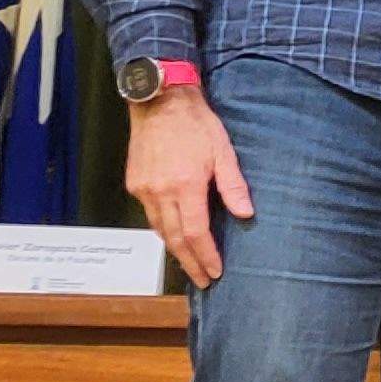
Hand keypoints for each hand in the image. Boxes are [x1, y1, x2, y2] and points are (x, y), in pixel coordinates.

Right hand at [123, 88, 251, 287]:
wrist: (159, 101)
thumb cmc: (195, 123)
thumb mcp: (223, 151)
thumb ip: (233, 185)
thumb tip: (245, 214)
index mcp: (184, 185)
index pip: (195, 233)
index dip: (206, 256)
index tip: (214, 272)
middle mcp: (159, 192)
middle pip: (174, 238)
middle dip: (190, 262)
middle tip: (203, 280)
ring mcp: (143, 189)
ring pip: (159, 229)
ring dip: (175, 249)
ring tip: (191, 264)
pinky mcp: (134, 183)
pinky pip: (149, 215)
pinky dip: (163, 230)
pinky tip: (174, 236)